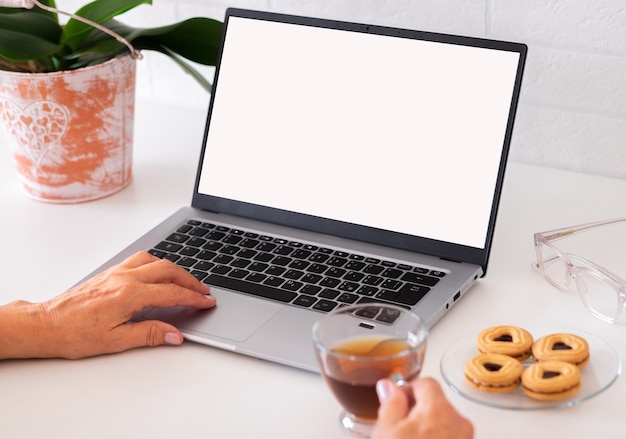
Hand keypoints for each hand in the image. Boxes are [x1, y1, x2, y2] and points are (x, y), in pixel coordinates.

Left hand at [0, 251, 215, 359]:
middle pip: (168, 270)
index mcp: (128, 295)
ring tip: (185, 281)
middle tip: (204, 291)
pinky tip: (158, 273)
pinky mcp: (109, 273)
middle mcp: (124, 278)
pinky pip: (140, 260)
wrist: (46, 324)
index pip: (171, 292)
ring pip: (154, 260)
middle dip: (190, 280)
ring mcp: (116, 272)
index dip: (193, 297)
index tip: (207, 301)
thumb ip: (148, 334)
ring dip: (174, 269)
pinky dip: (157, 264)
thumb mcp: (115, 341)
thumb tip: (174, 334)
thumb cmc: (73, 333)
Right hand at [372, 377, 472, 438]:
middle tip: (399, 426)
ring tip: (409, 438)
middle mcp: (459, 423)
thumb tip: (389, 385)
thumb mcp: (387, 430)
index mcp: (440, 409)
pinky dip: (436, 437)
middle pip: (436, 402)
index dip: (408, 389)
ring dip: (427, 426)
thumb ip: (390, 403)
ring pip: (444, 421)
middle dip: (417, 409)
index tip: (397, 401)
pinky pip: (450, 436)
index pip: (427, 382)